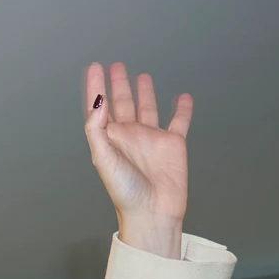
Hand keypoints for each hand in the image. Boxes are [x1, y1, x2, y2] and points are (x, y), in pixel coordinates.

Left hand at [82, 62, 190, 257]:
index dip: (97, 86)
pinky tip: (183, 97)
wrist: (153, 212)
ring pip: (147, 108)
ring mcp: (151, 139)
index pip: (101, 107)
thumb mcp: (104, 160)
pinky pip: (179, 121)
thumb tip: (98, 103)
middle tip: (115, 65)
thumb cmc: (124, 192)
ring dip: (144, 92)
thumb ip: (97, 130)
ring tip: (141, 75)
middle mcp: (129, 136)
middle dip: (118, 85)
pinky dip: (182, 109)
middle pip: (122, 103)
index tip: (95, 66)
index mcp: (110, 139)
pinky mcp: (173, 144)